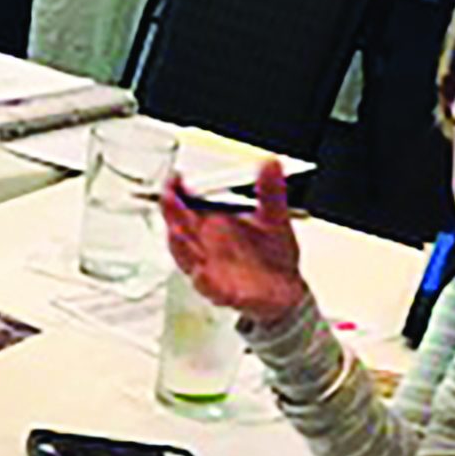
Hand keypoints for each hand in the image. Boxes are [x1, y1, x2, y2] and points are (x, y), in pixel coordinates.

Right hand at [159, 162, 306, 323]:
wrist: (284, 289)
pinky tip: (202, 273)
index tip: (176, 178)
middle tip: (170, 198)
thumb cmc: (271, 253)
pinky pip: (208, 287)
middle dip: (172, 213)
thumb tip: (270, 163)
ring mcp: (208, 268)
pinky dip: (204, 281)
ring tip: (179, 232)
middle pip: (178, 227)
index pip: (184, 203)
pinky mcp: (221, 291)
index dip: (176, 190)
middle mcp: (203, 244)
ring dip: (180, 245)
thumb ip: (270, 191)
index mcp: (210, 223)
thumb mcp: (274, 217)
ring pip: (186, 257)